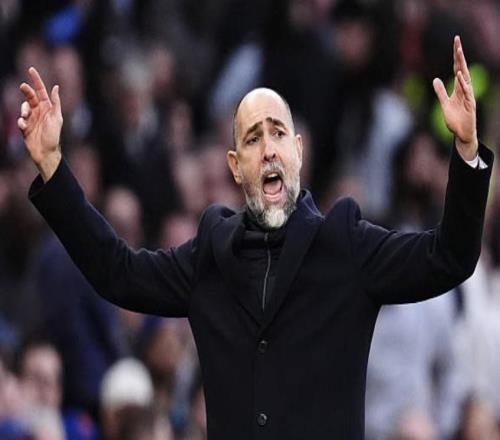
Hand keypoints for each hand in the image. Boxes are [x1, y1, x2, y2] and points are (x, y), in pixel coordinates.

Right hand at [18, 67, 62, 181]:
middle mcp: (39, 112)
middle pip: (30, 96)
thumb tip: (56, 87)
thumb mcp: (56, 117)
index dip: (36, 80)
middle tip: (23, 87)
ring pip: (23, 107)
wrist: (45, 153)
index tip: (31, 69)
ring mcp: (32, 119)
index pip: (41, 91)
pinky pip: (20, 120)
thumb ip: (55, 102)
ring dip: (23, 109)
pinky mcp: (25, 127)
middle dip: (26, 90)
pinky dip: (20, 121)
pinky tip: (24, 126)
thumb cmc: (53, 136)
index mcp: (48, 108)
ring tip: (25, 117)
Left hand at [433, 36, 477, 160]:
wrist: (462, 133)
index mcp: (458, 88)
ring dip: (461, 66)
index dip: (456, 56)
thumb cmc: (455, 119)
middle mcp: (465, 89)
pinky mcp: (470, 105)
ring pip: (465, 78)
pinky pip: (467, 92)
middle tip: (457, 41)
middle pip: (462, 69)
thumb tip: (436, 79)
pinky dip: (463, 84)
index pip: (457, 68)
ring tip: (458, 53)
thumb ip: (440, 92)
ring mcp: (468, 96)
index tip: (455, 43)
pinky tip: (460, 75)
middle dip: (459, 55)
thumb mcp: (444, 103)